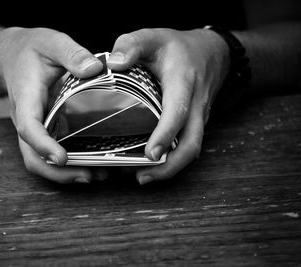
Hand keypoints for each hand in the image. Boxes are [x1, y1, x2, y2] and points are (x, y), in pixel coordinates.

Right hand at [0, 27, 103, 182]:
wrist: (9, 56)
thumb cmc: (29, 50)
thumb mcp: (50, 42)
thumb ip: (71, 53)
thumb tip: (95, 70)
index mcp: (26, 98)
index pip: (28, 127)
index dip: (42, 145)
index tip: (61, 158)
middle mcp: (26, 119)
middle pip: (32, 156)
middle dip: (57, 172)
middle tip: (89, 175)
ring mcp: (33, 127)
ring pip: (39, 160)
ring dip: (63, 174)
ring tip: (96, 175)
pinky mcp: (42, 130)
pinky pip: (48, 154)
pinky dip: (66, 165)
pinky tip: (90, 164)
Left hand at [107, 28, 229, 183]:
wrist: (212, 54)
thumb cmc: (178, 47)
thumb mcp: (153, 36)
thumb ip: (131, 44)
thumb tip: (112, 64)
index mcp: (183, 82)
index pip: (177, 112)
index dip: (165, 135)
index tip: (149, 154)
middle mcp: (195, 105)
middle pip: (191, 143)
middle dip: (170, 165)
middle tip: (141, 177)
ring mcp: (198, 117)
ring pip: (191, 149)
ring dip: (170, 167)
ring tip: (142, 177)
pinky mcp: (195, 124)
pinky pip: (187, 145)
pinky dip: (172, 159)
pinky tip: (151, 164)